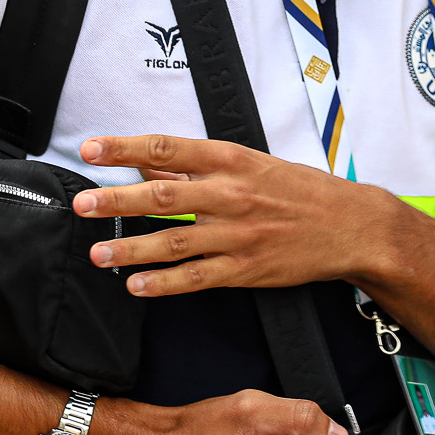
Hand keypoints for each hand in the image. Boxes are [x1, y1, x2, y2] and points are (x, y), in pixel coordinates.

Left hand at [73, 134, 401, 295]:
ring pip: (175, 242)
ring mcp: (239, 234)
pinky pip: (197, 278)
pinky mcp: (246, 268)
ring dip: (132, 248)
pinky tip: (137, 285)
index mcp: (233, 161)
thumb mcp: (253, 165)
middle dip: (118, 201)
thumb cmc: (302, 191)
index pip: (168, 149)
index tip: (91, 149)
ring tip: (98, 252)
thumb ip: (199, 168)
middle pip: (165, 197)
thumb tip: (150, 165)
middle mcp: (232, 195)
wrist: (351, 226)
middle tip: (83, 204)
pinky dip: (165, 283)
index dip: (125, 148)